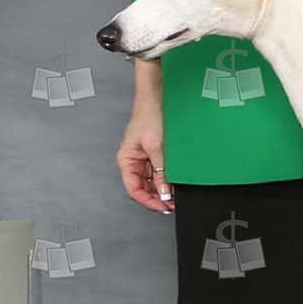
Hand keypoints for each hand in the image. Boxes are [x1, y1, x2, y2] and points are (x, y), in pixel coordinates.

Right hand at [117, 86, 170, 212]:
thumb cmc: (149, 115)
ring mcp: (144, 159)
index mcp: (126, 161)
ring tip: (176, 195)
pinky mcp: (154, 155)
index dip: (148, 202)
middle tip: (173, 204)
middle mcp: (133, 162)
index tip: (163, 207)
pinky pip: (159, 173)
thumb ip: (160, 172)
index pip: (134, 190)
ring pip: (152, 183)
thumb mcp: (156, 147)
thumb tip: (165, 193)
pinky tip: (176, 183)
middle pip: (143, 189)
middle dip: (157, 198)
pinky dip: (167, 180)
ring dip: (163, 190)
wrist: (158, 96)